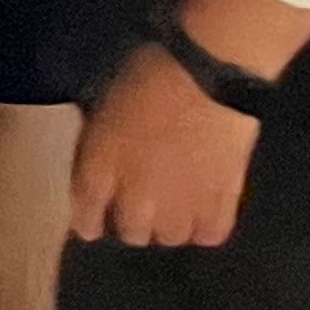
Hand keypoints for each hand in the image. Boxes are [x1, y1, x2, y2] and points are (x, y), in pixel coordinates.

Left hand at [74, 46, 258, 246]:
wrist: (205, 75)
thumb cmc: (147, 72)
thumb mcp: (104, 102)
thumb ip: (99, 139)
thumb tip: (99, 156)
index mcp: (102, 163)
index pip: (86, 210)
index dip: (86, 221)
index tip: (90, 227)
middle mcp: (138, 193)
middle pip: (132, 233)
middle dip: (131, 225)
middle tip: (138, 211)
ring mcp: (182, 202)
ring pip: (171, 238)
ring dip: (168, 227)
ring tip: (172, 211)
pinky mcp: (222, 202)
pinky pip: (210, 234)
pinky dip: (205, 228)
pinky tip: (204, 215)